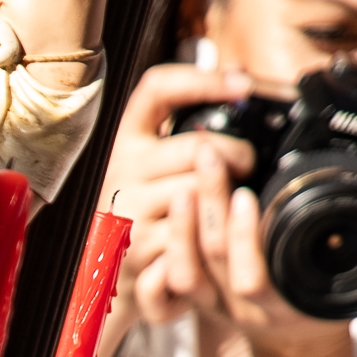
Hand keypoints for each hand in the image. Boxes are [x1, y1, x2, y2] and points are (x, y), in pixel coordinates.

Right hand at [98, 63, 256, 332]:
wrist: (109, 278)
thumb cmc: (146, 215)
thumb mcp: (154, 168)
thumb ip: (185, 136)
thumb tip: (241, 90)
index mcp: (127, 142)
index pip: (157, 90)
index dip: (202, 79)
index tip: (242, 84)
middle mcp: (121, 171)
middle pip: (196, 147)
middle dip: (236, 155)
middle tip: (248, 167)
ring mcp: (127, 212)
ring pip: (200, 192)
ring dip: (227, 199)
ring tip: (234, 205)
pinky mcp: (139, 250)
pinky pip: (195, 234)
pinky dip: (211, 237)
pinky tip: (215, 238)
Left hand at [174, 139, 356, 356]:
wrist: (296, 341)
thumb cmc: (327, 305)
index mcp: (283, 306)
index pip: (254, 280)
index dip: (246, 239)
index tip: (248, 194)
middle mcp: (243, 307)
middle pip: (213, 258)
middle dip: (210, 202)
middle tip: (213, 155)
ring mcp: (214, 303)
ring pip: (185, 265)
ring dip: (185, 216)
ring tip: (192, 169)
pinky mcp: (195, 295)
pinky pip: (168, 274)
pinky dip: (168, 237)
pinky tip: (175, 197)